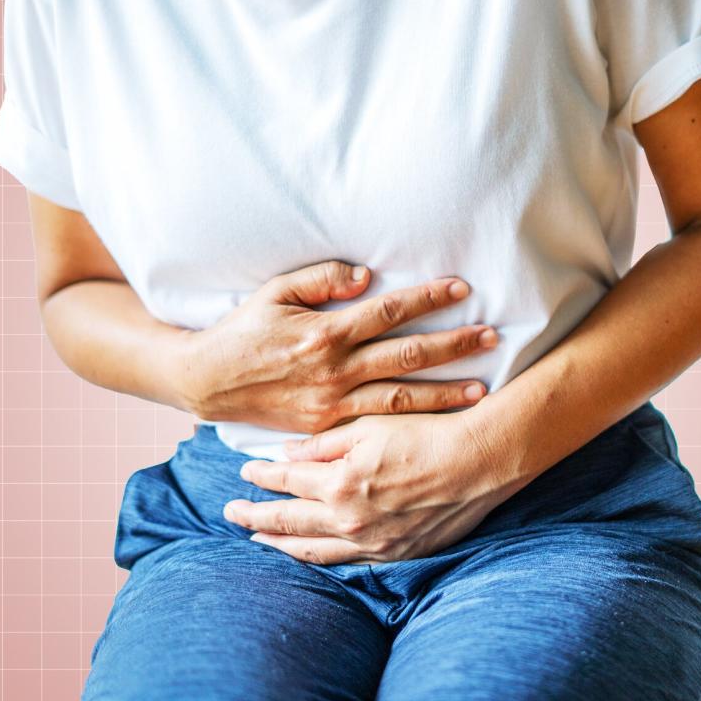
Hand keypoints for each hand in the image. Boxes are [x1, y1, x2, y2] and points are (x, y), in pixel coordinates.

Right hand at [180, 260, 499, 433]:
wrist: (208, 382)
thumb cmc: (243, 330)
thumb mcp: (275, 293)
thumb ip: (321, 279)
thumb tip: (367, 275)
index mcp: (324, 332)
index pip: (389, 311)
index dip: (428, 298)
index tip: (462, 287)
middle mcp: (334, 370)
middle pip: (406, 355)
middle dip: (453, 346)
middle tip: (492, 336)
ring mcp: (332, 403)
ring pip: (400, 397)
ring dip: (445, 393)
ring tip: (483, 388)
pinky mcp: (327, 425)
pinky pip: (377, 422)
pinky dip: (411, 420)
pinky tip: (439, 420)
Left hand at [222, 412, 518, 564]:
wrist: (481, 463)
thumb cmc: (427, 434)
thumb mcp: (370, 426)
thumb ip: (325, 443)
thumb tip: (288, 455)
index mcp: (339, 484)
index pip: (286, 481)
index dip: (261, 476)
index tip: (244, 471)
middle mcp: (349, 520)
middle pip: (289, 521)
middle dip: (256, 515)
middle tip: (231, 511)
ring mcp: (372, 543)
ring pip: (313, 550)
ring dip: (280, 543)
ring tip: (258, 538)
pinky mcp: (396, 554)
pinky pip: (347, 563)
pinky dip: (320, 558)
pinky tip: (309, 553)